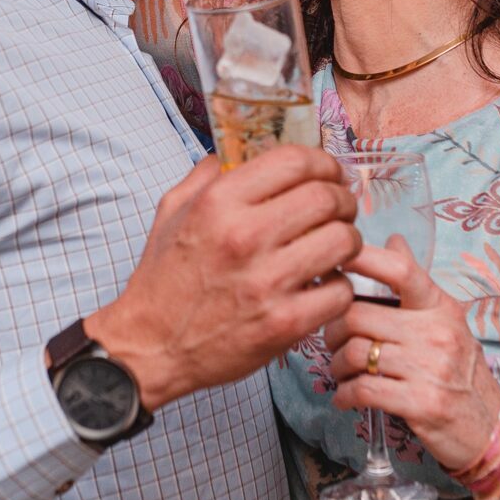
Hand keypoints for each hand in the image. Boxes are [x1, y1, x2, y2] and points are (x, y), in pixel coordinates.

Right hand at [85, 145, 361, 412]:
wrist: (151, 347)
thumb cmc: (163, 281)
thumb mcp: (171, 214)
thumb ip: (203, 177)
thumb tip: (230, 152)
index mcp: (219, 203)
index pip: (295, 161)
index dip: (323, 162)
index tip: (328, 174)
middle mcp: (244, 237)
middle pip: (327, 198)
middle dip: (343, 200)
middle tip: (340, 211)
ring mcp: (267, 282)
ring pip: (344, 241)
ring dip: (348, 241)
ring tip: (336, 248)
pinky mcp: (285, 323)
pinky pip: (341, 291)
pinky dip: (339, 287)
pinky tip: (323, 287)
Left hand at [320, 238, 499, 471]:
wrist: (490, 426)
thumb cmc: (459, 371)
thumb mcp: (445, 321)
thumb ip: (415, 285)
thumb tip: (393, 240)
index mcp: (441, 307)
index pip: (400, 271)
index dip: (362, 259)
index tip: (334, 261)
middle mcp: (437, 332)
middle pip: (356, 315)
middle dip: (331, 331)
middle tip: (331, 343)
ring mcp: (430, 368)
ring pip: (353, 353)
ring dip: (335, 366)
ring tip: (341, 373)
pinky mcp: (421, 403)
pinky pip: (363, 390)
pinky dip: (345, 395)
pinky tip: (346, 398)